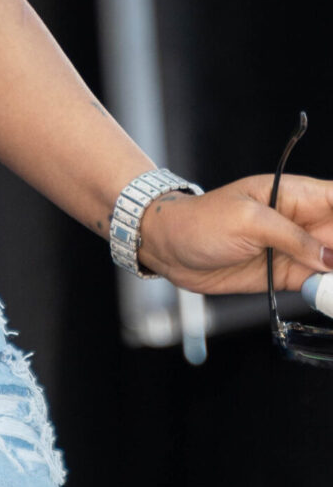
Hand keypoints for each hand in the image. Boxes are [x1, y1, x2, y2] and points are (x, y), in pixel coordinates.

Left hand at [137, 173, 332, 295]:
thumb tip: (328, 257)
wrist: (170, 247)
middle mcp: (302, 221)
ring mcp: (298, 249)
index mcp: (294, 194)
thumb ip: (290, 237)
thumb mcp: (246, 220)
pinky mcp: (290, 275)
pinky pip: (322, 284)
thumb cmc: (201, 221)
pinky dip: (332, 292)